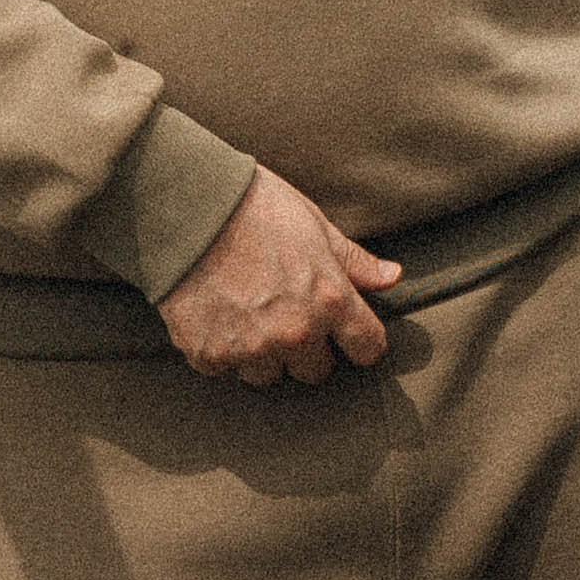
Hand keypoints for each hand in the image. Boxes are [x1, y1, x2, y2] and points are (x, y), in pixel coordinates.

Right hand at [156, 165, 402, 386]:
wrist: (187, 206)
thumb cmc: (256, 207)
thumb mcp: (315, 226)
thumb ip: (354, 261)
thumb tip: (392, 277)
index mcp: (329, 300)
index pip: (368, 348)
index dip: (360, 339)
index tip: (348, 331)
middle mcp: (295, 332)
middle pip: (316, 371)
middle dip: (307, 348)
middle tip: (286, 312)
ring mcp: (250, 348)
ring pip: (269, 374)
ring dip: (263, 352)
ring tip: (246, 310)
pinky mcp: (209, 354)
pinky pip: (224, 368)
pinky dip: (221, 347)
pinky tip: (216, 313)